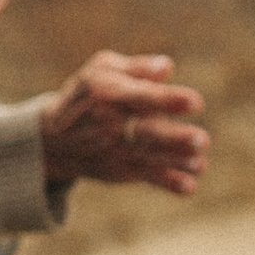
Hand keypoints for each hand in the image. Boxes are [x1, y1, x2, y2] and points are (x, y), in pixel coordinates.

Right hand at [40, 50, 207, 195]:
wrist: (52, 139)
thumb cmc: (88, 94)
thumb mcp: (101, 70)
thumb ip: (137, 68)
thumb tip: (166, 68)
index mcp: (107, 93)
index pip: (140, 97)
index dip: (167, 100)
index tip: (196, 103)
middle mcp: (109, 124)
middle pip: (144, 132)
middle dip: (174, 138)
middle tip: (202, 140)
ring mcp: (114, 150)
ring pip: (149, 157)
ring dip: (176, 161)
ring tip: (199, 164)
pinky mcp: (120, 170)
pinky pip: (145, 177)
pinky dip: (167, 182)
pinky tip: (189, 186)